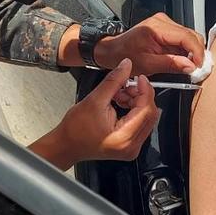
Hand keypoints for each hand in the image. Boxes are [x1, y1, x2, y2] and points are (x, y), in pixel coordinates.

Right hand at [29, 58, 158, 169]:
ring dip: (135, 100)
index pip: (146, 110)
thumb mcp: (94, 99)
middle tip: (128, 83)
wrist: (66, 144)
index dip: (145, 90)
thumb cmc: (75, 130)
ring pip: (145, 117)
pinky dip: (132, 108)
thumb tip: (126, 66)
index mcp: (124, 138)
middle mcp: (132, 147)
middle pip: (149, 114)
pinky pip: (139, 122)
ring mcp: (131, 147)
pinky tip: (120, 101)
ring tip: (119, 93)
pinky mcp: (129, 144)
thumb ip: (114, 81)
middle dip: (140, 95)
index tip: (140, 78)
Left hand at [94, 12, 205, 74]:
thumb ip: (170, 64)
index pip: (186, 37)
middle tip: (197, 69)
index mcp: (157, 27)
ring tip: (188, 66)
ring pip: (189, 37)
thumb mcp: (147, 64)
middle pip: (191, 35)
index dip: (197, 52)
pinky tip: (181, 60)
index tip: (200, 65)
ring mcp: (165, 23)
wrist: (113, 50)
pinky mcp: (166, 28)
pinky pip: (182, 39)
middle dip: (196, 53)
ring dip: (191, 52)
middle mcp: (162, 21)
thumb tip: (190, 66)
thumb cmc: (124, 55)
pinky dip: (185, 51)